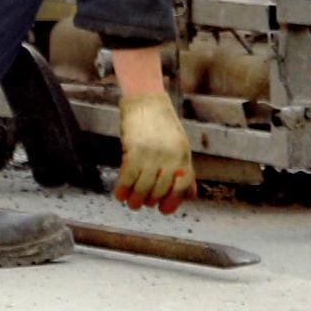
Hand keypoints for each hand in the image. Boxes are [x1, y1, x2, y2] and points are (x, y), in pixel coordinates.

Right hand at [115, 97, 194, 212]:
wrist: (145, 101)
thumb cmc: (163, 125)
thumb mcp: (180, 146)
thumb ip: (184, 171)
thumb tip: (190, 196)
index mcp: (183, 154)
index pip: (182, 185)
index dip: (173, 201)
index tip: (163, 210)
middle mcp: (169, 155)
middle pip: (160, 189)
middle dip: (150, 200)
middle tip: (141, 204)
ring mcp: (151, 153)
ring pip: (143, 186)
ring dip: (136, 198)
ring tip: (131, 203)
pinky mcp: (134, 148)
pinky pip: (128, 175)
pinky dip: (123, 188)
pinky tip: (119, 194)